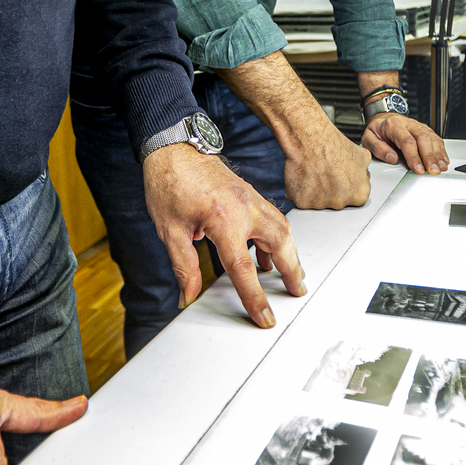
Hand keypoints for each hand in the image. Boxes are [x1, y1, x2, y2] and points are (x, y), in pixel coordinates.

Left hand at [142, 144, 305, 325]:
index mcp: (222, 219)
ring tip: (291, 276)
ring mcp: (251, 198)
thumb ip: (184, 266)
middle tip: (296, 292)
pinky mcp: (250, 193)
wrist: (173, 148)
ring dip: (290, 254)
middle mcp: (244, 207)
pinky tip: (268, 254)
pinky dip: (278, 238)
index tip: (265, 316)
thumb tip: (187, 295)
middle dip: (292, 271)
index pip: (244, 267)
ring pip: (283, 228)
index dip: (254, 297)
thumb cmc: (169, 183)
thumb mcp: (170, 230)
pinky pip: (273, 218)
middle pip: (280, 244)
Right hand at [282, 107, 371, 209]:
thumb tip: (363, 175)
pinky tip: (305, 176)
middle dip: (334, 191)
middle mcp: (341, 203)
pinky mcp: (302, 202)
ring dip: (317, 191)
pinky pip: (303, 200)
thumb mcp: (362, 155)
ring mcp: (320, 204)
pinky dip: (302, 191)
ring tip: (316, 172)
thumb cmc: (332, 145)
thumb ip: (364, 172)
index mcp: (359, 194)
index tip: (343, 180)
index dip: (349, 187)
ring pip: (319, 202)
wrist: (310, 140)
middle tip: (328, 174)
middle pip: (338, 202)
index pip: (357, 198)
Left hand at [362, 112, 448, 173]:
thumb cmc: (377, 129)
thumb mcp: (368, 138)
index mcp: (394, 125)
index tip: (418, 169)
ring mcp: (418, 126)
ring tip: (440, 167)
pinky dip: (441, 150)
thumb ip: (378, 149)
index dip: (414, 157)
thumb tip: (392, 158)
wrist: (383, 117)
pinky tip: (443, 160)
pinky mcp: (425, 130)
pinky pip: (436, 139)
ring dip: (438, 154)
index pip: (407, 142)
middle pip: (423, 139)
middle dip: (430, 157)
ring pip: (432, 138)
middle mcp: (409, 124)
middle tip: (433, 170)